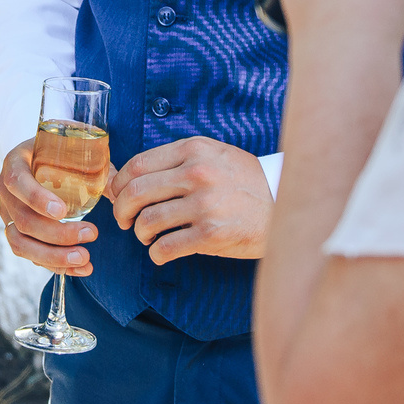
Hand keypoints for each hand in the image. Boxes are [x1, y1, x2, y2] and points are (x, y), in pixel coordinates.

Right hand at [0, 140, 97, 278]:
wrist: (41, 161)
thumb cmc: (61, 154)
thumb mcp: (74, 151)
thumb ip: (95, 169)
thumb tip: (118, 194)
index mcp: (16, 161)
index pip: (17, 181)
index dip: (36, 199)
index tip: (63, 211)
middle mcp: (6, 191)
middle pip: (23, 220)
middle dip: (58, 234)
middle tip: (91, 233)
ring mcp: (8, 215)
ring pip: (21, 244)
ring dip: (54, 256)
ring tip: (85, 258)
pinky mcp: (15, 233)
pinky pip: (30, 255)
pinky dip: (55, 265)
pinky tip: (80, 268)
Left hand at [109, 137, 273, 264]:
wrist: (285, 204)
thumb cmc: (244, 182)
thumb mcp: (213, 156)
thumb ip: (174, 163)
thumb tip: (123, 180)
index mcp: (194, 150)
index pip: (137, 165)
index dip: (119, 184)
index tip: (118, 196)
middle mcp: (198, 174)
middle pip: (135, 193)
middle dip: (121, 211)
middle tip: (126, 221)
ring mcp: (205, 205)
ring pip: (147, 222)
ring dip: (141, 234)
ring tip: (149, 236)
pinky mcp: (212, 235)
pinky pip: (166, 247)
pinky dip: (157, 253)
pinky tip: (163, 251)